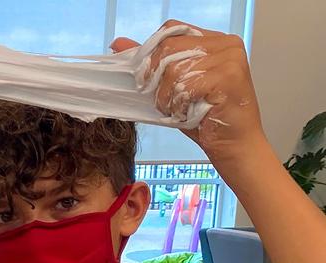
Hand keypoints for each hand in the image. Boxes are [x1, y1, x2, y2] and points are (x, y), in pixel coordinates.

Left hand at [112, 20, 265, 168]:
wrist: (233, 143)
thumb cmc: (204, 116)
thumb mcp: (170, 84)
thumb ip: (149, 60)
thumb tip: (118, 43)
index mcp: (214, 40)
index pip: (171, 30)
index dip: (151, 54)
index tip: (148, 78)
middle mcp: (226, 44)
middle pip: (168, 48)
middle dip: (156, 79)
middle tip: (162, 100)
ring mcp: (230, 58)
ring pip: (174, 69)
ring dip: (167, 96)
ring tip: (178, 108)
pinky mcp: (229, 76)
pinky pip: (185, 86)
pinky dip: (179, 104)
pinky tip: (188, 112)